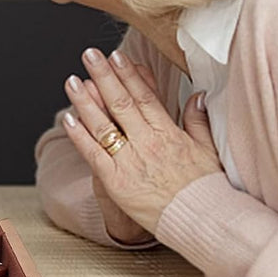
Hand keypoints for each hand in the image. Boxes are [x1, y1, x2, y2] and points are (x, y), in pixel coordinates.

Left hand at [62, 48, 220, 233]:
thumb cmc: (205, 188)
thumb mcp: (209, 150)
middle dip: (104, 76)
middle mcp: (148, 143)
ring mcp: (130, 161)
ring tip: (71, 81)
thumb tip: (198, 95)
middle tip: (89, 54)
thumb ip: (199, 120)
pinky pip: (93, 154)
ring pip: (103, 125)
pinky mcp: (116, 181)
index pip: (145, 96)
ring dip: (85, 101)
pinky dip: (79, 135)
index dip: (129, 75)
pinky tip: (68, 118)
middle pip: (121, 103)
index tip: (116, 56)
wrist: (201, 221)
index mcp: (169, 133)